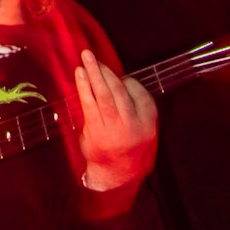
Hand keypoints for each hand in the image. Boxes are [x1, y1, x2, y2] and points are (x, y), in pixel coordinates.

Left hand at [75, 50, 157, 193]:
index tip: (119, 77)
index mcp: (149, 124)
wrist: (116, 175)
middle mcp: (134, 126)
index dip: (128, 82)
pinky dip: (84, 87)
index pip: (141, 95)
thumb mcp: (144, 130)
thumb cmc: (129, 146)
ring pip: (104, 95)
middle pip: (119, 92)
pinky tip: (80, 74)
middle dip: (105, 71)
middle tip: (92, 54)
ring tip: (85, 58)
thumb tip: (120, 79)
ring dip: (94, 74)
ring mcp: (114, 129)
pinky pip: (90, 104)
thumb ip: (136, 107)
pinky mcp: (97, 131)